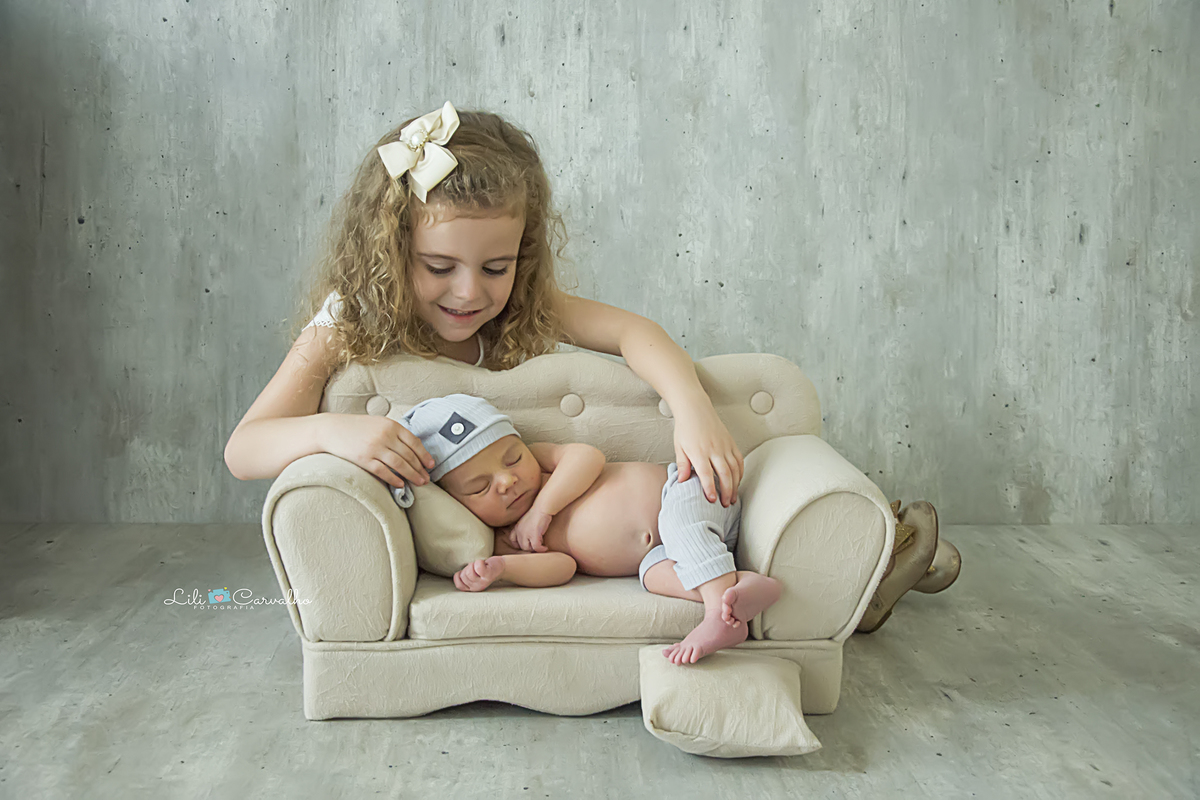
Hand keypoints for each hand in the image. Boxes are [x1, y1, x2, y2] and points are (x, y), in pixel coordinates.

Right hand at [318, 413, 435, 490]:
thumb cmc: (357, 428)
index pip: (414, 442)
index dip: (424, 455)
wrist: (331, 429)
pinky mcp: (363, 458)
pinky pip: (383, 471)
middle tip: (427, 479)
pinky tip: (401, 485)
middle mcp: (384, 435)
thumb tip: (413, 448)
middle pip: (409, 455)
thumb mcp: (378, 424)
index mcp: (391, 425)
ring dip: (411, 475)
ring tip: (419, 483)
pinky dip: (394, 479)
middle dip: (420, 469)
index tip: (431, 465)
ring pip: (399, 464)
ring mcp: (374, 447)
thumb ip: (394, 433)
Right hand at [453, 556, 505, 591]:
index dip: (459, 576)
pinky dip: (479, 561)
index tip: (466, 571)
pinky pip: (478, 567)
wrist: (501, 567)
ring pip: (469, 572)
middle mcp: (477, 588)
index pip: (458, 585)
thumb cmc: (484, 569)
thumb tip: (454, 575)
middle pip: (464, 576)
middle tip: (476, 568)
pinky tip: (484, 563)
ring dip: (473, 564)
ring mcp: (483, 582)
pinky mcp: (488, 575)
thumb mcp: (473, 576)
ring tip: (480, 566)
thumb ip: (465, 577)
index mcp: (472, 588)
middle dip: (468, 568)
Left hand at [497, 507, 552, 552]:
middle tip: (537, 545)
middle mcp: (519, 531)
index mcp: (517, 527)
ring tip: (541, 545)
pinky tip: (545, 548)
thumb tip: (530, 537)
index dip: (518, 544)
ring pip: (528, 548)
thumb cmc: (537, 513)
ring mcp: (526, 533)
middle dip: (530, 547)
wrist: (542, 508)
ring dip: (535, 549)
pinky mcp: (534, 535)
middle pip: (522, 546)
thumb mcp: (526, 521)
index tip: (527, 545)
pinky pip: (536, 547)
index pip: (512, 539)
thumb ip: (525, 528)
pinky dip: (541, 549)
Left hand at [672, 402, 743, 506]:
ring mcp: (724, 446)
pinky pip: (739, 460)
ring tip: (732, 498)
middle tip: (725, 504)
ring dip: (735, 485)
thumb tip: (682, 481)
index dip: (710, 489)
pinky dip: (740, 473)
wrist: (695, 409)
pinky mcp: (731, 443)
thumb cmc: (685, 429)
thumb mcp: (679, 447)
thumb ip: (682, 465)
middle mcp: (714, 449)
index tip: (712, 500)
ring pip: (734, 469)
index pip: (707, 474)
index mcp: (699, 452)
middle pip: (724, 474)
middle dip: (726, 491)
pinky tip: (737, 482)